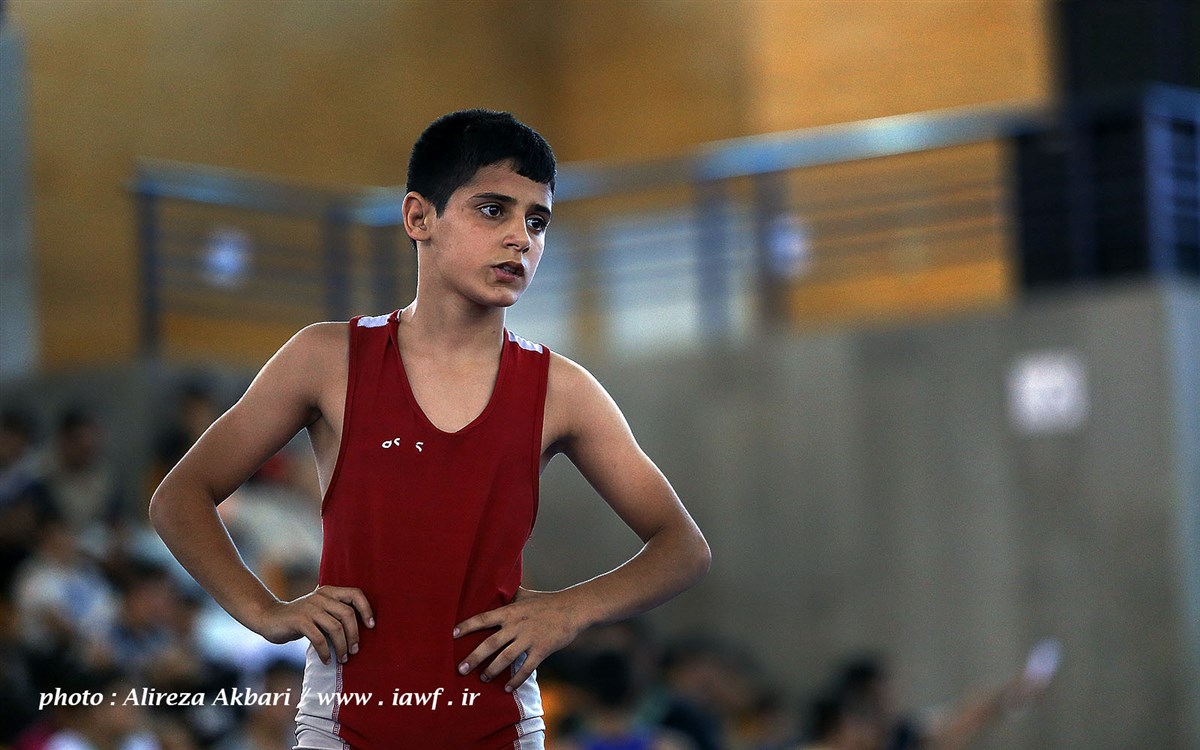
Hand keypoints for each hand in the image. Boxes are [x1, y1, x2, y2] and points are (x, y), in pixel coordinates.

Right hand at [253, 585, 373, 665]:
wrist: (269, 618)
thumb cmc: (300, 618)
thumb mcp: (319, 611)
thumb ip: (335, 614)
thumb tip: (358, 633)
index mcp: (329, 591)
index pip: (355, 594)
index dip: (366, 609)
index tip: (371, 626)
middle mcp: (321, 596)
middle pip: (347, 614)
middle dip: (354, 635)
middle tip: (355, 651)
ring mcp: (310, 608)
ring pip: (335, 627)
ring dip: (342, 646)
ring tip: (343, 658)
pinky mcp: (299, 621)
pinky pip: (319, 638)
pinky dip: (325, 652)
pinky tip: (327, 660)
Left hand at [452, 588, 584, 691]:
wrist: (573, 609)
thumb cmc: (547, 601)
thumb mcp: (525, 595)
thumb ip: (509, 595)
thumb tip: (495, 587)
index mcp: (510, 611)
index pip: (483, 619)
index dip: (467, 626)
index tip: (452, 634)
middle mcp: (516, 625)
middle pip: (490, 644)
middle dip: (473, 658)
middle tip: (461, 669)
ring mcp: (529, 638)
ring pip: (505, 658)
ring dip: (492, 670)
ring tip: (482, 678)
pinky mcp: (541, 650)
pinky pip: (526, 668)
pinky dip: (515, 680)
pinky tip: (507, 688)